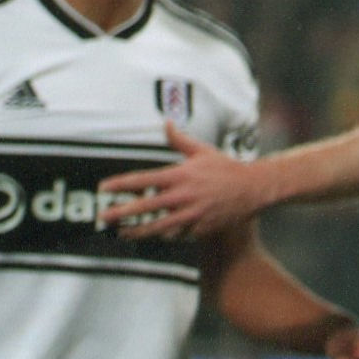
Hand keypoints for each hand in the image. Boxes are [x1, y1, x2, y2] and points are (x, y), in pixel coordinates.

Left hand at [97, 124, 272, 242]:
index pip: (142, 180)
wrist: (256, 188)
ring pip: (158, 227)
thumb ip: (179, 140)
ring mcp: (192, 214)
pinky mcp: (202, 228)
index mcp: (179, 176)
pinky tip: (155, 235)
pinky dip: (166, 235)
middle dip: (120, 212)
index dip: (119, 185)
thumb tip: (166, 122)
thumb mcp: (203, 151)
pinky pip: (179, 235)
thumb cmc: (228, 168)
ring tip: (122, 233)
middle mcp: (183, 196)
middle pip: (145, 207)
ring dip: (137, 231)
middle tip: (102, 217)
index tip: (103, 188)